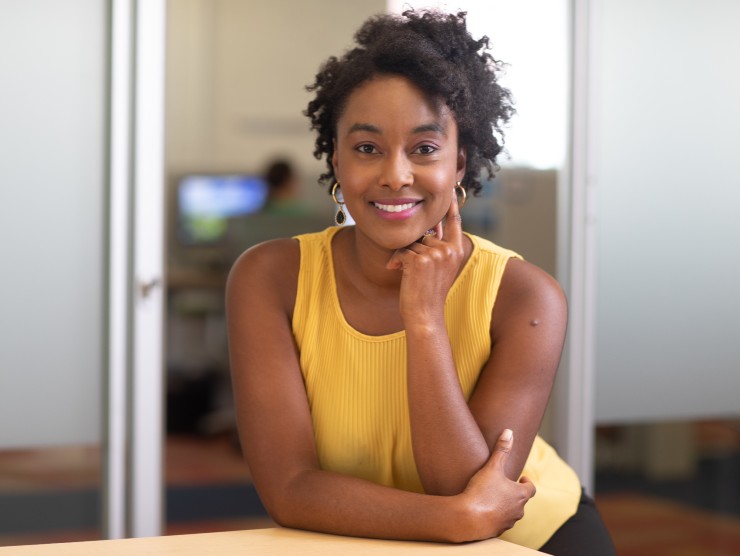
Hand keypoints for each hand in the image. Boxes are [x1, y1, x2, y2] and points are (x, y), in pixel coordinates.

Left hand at [385, 191, 464, 326]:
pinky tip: (396, 271)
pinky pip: (401, 251)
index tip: (452, 189)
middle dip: (413, 248)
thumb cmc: (429, 293)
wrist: (425, 315)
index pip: (455, 222)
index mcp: (456, 251)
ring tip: (406, 273)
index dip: (451, 205)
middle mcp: (449, 250)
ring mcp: (435, 254)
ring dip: (403, 256)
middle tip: (412, 269)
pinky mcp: (420, 260)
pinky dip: (395, 260)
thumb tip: (431, 229)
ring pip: (411, 243)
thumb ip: (438, 249)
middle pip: (424, 234)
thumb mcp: (439, 268)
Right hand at [456, 429, 536, 540]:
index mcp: (520, 494)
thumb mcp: (492, 467)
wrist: (468, 518)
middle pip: (522, 501)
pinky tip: (485, 511)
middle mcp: (518, 510)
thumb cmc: (482, 492)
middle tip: (506, 486)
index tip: (522, 477)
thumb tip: (509, 432)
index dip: (527, 482)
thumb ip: (501, 450)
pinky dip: (496, 516)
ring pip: (512, 513)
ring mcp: (508, 522)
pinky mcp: (497, 530)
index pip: (531, 488)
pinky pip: (500, 522)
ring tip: (495, 498)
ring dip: (507, 506)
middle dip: (516, 493)